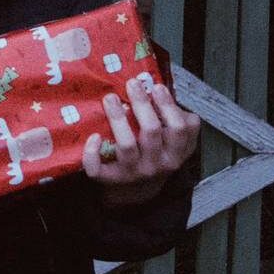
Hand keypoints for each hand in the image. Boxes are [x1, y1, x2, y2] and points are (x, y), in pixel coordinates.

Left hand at [82, 78, 200, 206]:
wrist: (138, 190)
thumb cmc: (156, 154)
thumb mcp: (174, 140)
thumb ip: (175, 118)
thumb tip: (160, 89)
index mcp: (177, 152)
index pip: (179, 129)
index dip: (168, 106)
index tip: (156, 86)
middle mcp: (158, 164)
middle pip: (151, 131)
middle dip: (141, 104)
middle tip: (132, 83)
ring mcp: (135, 172)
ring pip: (127, 145)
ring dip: (117, 119)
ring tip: (110, 98)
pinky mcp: (112, 179)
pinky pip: (99, 169)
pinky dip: (93, 154)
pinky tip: (93, 136)